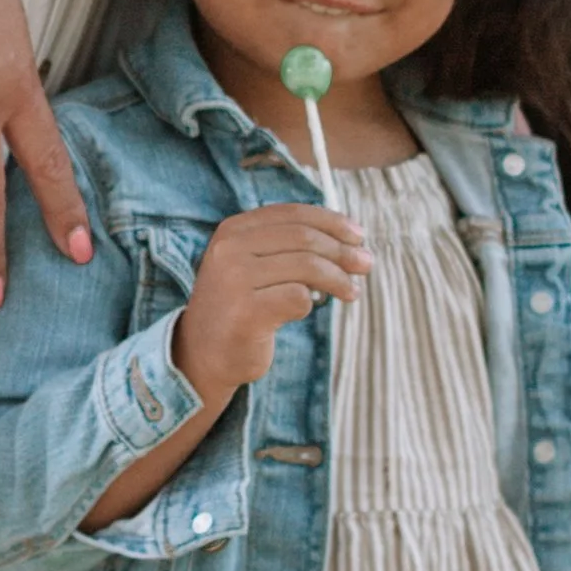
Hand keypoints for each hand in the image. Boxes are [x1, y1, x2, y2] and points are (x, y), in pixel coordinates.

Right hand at [170, 205, 370, 400]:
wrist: (204, 355)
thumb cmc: (240, 309)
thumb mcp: (255, 266)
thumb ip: (289, 247)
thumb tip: (350, 238)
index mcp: (233, 231)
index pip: (292, 214)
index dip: (331, 222)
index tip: (358, 235)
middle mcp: (230, 250)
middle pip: (304, 238)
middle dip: (343, 251)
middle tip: (366, 265)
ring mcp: (235, 281)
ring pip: (307, 266)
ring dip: (338, 278)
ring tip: (351, 291)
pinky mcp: (246, 313)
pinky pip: (299, 298)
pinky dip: (312, 303)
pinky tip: (311, 310)